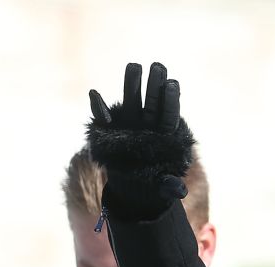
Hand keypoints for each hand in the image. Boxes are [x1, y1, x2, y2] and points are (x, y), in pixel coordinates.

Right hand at [86, 62, 193, 206]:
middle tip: (158, 65)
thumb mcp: (163, 187)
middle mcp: (148, 124)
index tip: (173, 83)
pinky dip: (98, 106)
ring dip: (132, 83)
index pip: (169, 114)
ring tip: (134, 65)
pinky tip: (95, 95)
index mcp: (165, 135)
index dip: (171, 99)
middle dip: (154, 84)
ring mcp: (130, 123)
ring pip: (132, 100)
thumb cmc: (154, 183)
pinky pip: (104, 115)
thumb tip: (179, 192)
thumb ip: (170, 186)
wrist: (133, 187)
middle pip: (152, 101)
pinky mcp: (111, 127)